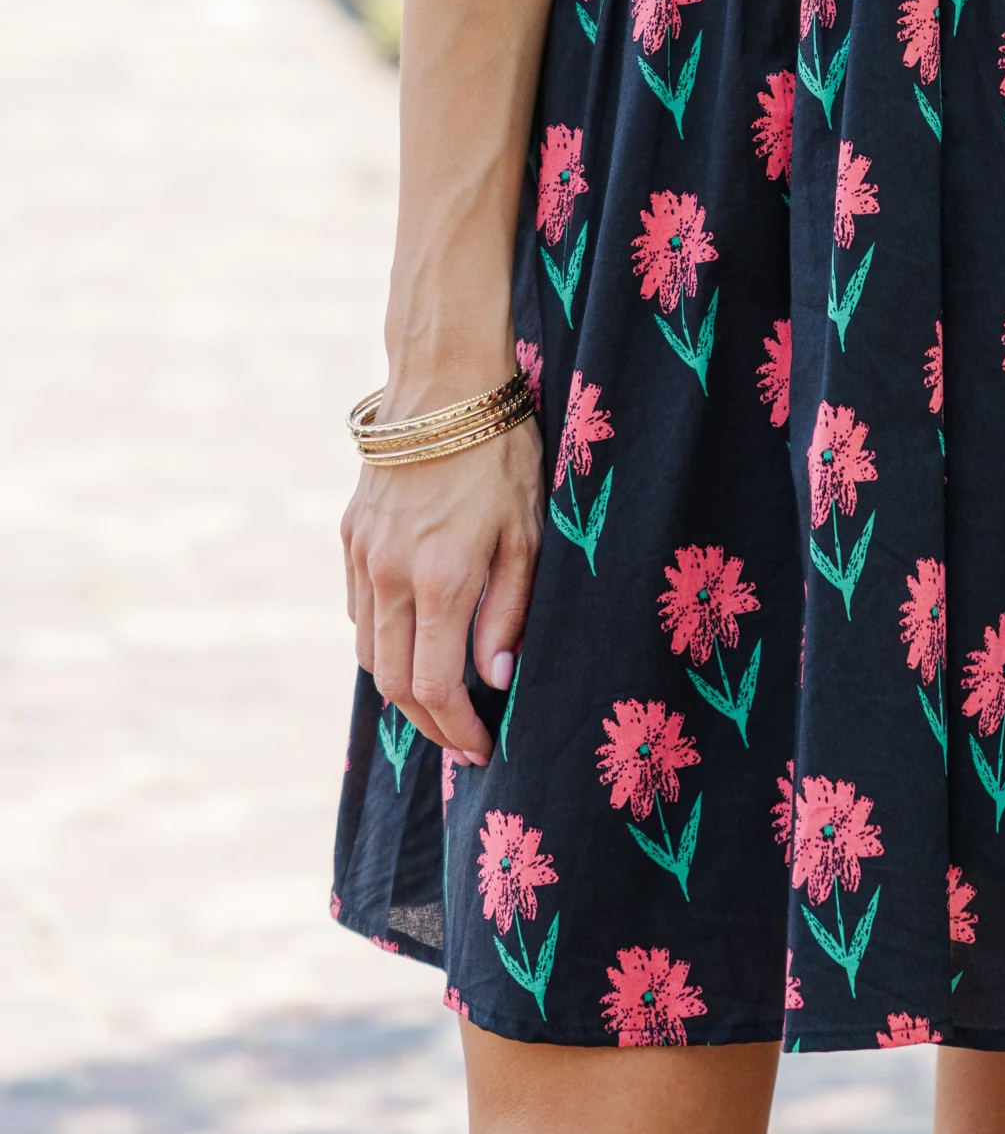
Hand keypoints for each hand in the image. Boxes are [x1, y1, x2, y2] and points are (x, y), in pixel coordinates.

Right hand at [343, 416, 543, 764]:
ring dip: (401, 685)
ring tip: (442, 699)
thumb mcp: (526, 531)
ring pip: (368, 650)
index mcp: (439, 579)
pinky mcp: (349, 535)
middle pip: (393, 683)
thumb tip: (493, 677)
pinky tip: (415, 639)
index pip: (434, 687)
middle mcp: (388, 575)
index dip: (457, 730)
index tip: (483, 749)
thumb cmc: (500, 452)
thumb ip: (509, 609)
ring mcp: (362, 556)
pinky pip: (359, 609)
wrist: (442, 384)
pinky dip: (382, 639)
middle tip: (464, 739)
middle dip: (429, 723)